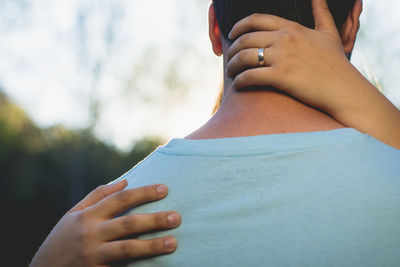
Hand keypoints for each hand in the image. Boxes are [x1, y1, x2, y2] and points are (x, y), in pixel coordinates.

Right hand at [30, 180, 181, 266]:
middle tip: (176, 217)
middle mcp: (91, 234)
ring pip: (127, 249)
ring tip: (173, 243)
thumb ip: (98, 196)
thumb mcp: (74, 214)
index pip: (120, 199)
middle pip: (128, 223)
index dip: (143, 193)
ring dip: (152, 246)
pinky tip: (156, 266)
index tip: (164, 189)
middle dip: (154, 220)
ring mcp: (93, 255)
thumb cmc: (62, 239)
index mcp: (87, 216)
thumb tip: (125, 181)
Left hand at [227, 0, 357, 112]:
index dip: (239, 26)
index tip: (232, 34)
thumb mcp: (328, 32)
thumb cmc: (335, 63)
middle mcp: (284, 39)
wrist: (342, 88)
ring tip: (230, 73)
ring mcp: (282, 57)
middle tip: (228, 59)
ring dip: (232, 66)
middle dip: (232, 49)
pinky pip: (250, 76)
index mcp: (291, 28)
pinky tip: (238, 85)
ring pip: (244, 57)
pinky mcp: (281, 76)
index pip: (256, 20)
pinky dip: (240, 81)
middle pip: (246, 39)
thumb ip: (320, 12)